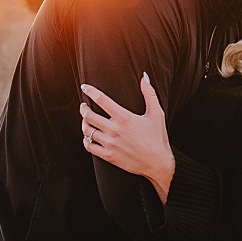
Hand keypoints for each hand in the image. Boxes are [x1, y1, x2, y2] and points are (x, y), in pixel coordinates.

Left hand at [78, 75, 174, 199]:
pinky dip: (86, 140)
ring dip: (84, 123)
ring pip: (87, 131)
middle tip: (83, 106)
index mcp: (125, 118)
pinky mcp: (109, 156)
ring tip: (86, 120)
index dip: (90, 91)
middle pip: (89, 116)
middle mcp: (115, 130)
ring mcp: (110, 144)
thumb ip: (149, 94)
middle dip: (83, 109)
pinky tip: (88, 137)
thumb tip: (144, 77)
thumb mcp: (157, 113)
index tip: (85, 87)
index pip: (102, 100)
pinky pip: (89, 147)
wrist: (158, 163)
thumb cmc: (158, 138)